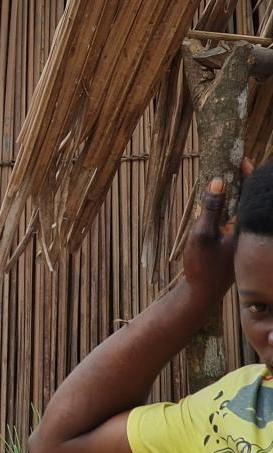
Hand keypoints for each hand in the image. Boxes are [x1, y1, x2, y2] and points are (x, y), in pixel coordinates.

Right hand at [182, 175, 239, 304]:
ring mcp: (243, 238)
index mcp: (247, 228)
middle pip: (248, 200)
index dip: (248, 176)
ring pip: (242, 210)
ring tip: (224, 180)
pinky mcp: (236, 243)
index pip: (251, 195)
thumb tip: (219, 181)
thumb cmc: (203, 266)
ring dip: (234, 195)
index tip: (242, 160)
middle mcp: (249, 232)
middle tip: (232, 166)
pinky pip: (236, 219)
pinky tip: (219, 204)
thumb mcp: (203, 234)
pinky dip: (230, 208)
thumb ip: (211, 208)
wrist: (202, 292)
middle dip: (241, 183)